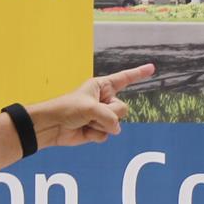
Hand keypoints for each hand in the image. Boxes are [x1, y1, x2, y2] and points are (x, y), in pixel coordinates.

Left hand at [31, 63, 155, 147]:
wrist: (52, 126)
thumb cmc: (67, 108)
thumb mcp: (91, 107)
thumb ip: (109, 117)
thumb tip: (116, 129)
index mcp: (102, 86)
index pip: (125, 78)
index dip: (139, 73)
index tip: (152, 68)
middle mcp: (104, 100)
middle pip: (122, 108)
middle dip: (109, 113)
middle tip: (92, 113)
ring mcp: (101, 115)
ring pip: (116, 123)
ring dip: (101, 125)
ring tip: (85, 122)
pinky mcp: (97, 130)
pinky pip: (107, 134)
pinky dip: (96, 135)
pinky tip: (84, 131)